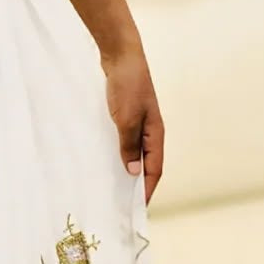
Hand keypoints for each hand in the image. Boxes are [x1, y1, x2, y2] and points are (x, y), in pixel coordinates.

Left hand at [102, 44, 164, 205]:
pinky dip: (120, 151)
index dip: (148, 189)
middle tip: (125, 202)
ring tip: (114, 185)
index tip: (138, 208)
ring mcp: (139, 121)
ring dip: (128, 167)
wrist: (121, 55)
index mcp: (156, 133)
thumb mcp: (126, 119)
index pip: (155, 169)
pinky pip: (126, 139)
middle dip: (139, 183)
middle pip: (147, 163)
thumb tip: (132, 172)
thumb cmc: (127, 85)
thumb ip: (129, 145)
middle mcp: (151, 130)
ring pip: (136, 151)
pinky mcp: (127, 114)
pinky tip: (107, 157)